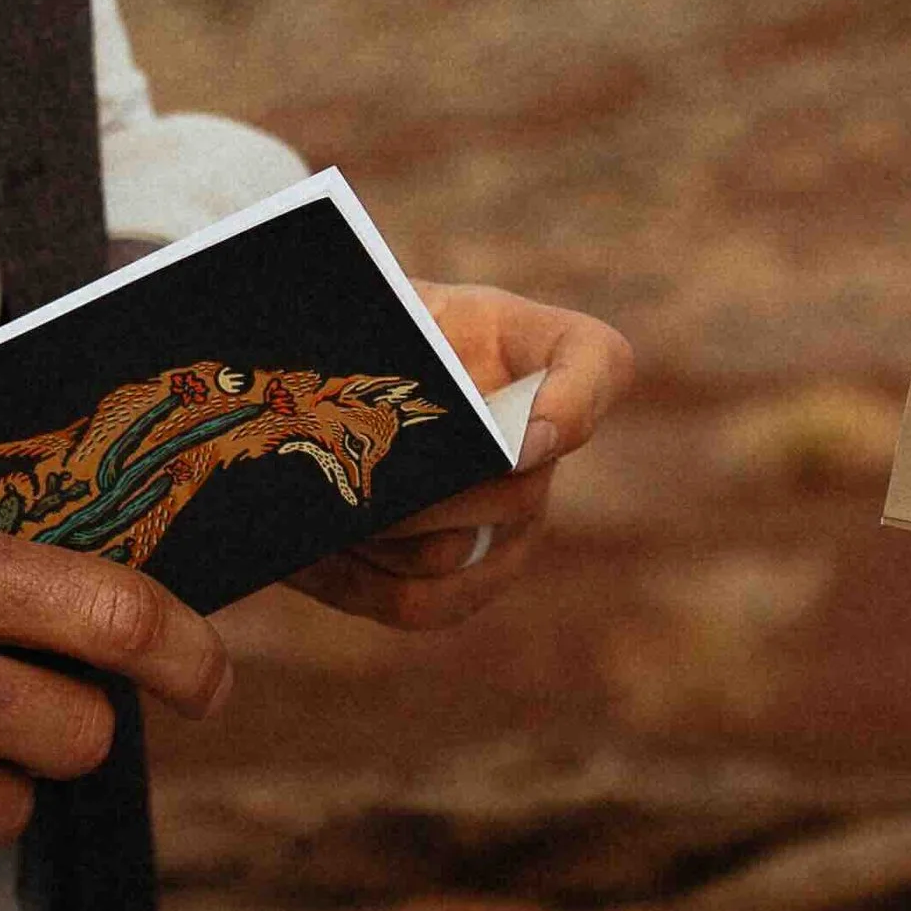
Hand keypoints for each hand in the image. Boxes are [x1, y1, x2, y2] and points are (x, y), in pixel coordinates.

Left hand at [289, 283, 632, 628]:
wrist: (312, 387)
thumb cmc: (345, 332)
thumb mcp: (359, 308)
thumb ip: (382, 335)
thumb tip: (368, 404)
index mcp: (522, 345)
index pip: (600, 363)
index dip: (580, 402)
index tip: (529, 435)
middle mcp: (537, 441)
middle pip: (517, 489)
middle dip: (426, 494)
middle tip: (353, 481)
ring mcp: (512, 516)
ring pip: (456, 552)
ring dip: (376, 534)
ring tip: (312, 510)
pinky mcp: (469, 574)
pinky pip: (426, 601)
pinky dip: (358, 582)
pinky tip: (310, 552)